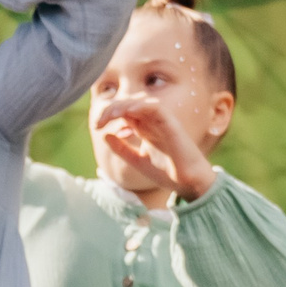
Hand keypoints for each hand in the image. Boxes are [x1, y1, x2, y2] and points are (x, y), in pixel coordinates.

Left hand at [95, 95, 218, 199]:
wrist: (188, 184)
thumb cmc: (167, 173)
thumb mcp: (137, 161)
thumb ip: (121, 149)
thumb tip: (105, 135)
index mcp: (145, 129)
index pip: (124, 112)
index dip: (109, 115)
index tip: (97, 126)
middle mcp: (153, 122)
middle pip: (130, 105)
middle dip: (112, 109)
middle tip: (98, 122)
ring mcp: (163, 122)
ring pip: (141, 103)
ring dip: (123, 106)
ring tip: (110, 115)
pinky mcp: (172, 125)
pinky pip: (157, 109)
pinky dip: (142, 107)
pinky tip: (129, 112)